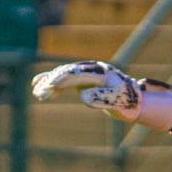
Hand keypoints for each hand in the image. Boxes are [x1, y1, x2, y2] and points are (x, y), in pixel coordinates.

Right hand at [30, 61, 171, 131]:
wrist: (133, 100)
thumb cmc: (127, 102)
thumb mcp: (118, 102)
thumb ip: (103, 99)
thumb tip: (83, 96)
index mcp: (100, 72)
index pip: (77, 74)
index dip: (62, 79)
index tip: (49, 87)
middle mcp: (92, 69)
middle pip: (68, 72)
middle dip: (52, 81)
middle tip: (39, 93)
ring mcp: (87, 73)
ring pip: (64, 74)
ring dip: (49, 82)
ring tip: (37, 93)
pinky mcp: (83, 79)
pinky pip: (64, 79)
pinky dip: (52, 82)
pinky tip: (38, 87)